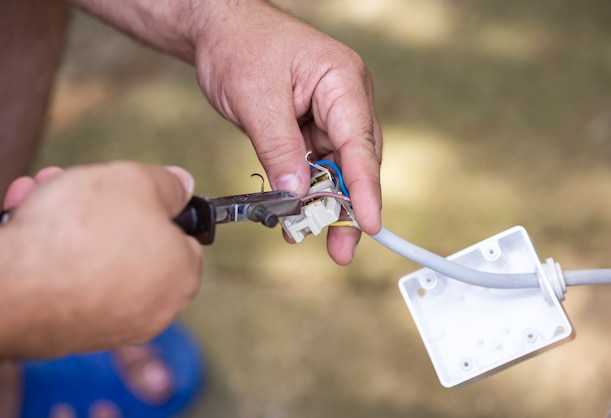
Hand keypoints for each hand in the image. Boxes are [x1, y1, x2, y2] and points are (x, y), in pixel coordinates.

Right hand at [0, 162, 201, 357]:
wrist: (10, 290)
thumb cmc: (84, 233)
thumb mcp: (137, 183)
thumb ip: (167, 184)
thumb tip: (183, 186)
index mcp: (181, 276)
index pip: (182, 236)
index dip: (156, 206)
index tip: (132, 189)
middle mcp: (152, 309)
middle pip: (131, 241)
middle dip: (99, 206)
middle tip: (74, 183)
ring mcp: (109, 324)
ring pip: (92, 257)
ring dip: (66, 220)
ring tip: (40, 192)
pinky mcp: (67, 331)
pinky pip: (64, 280)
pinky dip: (48, 251)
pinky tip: (23, 220)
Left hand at [192, 1, 382, 264]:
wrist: (218, 29)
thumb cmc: (239, 46)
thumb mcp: (256, 98)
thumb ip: (279, 148)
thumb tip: (297, 195)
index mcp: (342, 81)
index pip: (360, 143)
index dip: (366, 188)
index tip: (370, 224)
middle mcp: (344, 99)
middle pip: (356, 162)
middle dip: (348, 207)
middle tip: (341, 250)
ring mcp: (328, 114)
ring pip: (335, 169)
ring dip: (324, 204)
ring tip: (309, 237)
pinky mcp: (309, 127)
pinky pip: (313, 165)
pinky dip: (304, 190)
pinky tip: (293, 214)